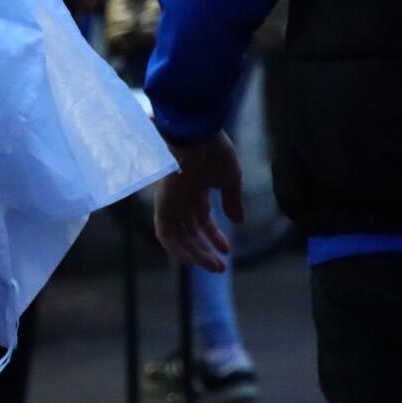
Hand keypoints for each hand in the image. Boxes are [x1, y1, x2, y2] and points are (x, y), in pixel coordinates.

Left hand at [154, 130, 243, 273]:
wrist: (196, 134)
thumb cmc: (214, 151)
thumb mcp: (230, 179)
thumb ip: (232, 201)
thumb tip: (238, 222)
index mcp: (196, 187)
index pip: (202, 217)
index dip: (214, 235)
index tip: (228, 250)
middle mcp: (181, 196)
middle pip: (190, 230)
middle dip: (205, 249)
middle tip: (220, 267)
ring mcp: (171, 201)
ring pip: (178, 236)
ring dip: (194, 254)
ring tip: (214, 268)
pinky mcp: (163, 204)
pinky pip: (164, 233)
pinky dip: (176, 249)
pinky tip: (191, 261)